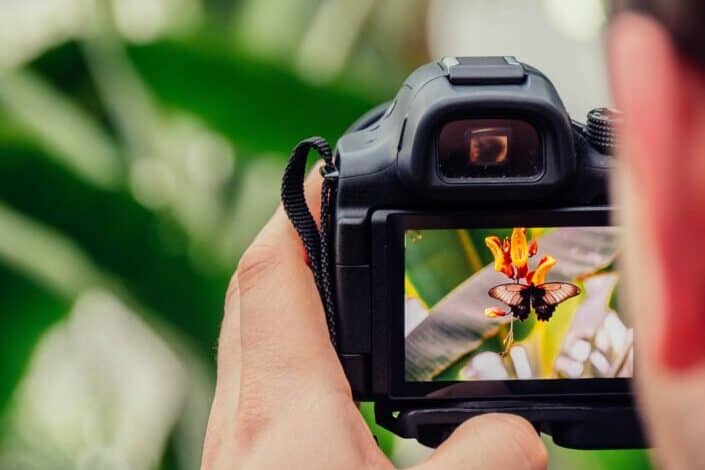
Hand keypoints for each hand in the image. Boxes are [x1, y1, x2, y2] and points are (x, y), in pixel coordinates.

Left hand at [201, 166, 547, 468]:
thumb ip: (481, 462)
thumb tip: (523, 433)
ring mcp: (232, 440)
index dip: (299, 212)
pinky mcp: (241, 464)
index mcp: (284, 406)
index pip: (273, 273)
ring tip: (339, 285)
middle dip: (293, 242)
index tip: (328, 175)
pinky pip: (253, 380)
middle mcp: (244, 413)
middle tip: (336, 219)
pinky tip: (327, 375)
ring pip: (247, 336)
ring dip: (287, 296)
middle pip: (252, 292)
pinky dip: (287, 350)